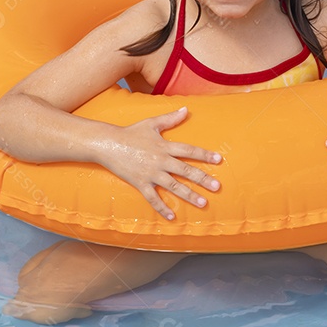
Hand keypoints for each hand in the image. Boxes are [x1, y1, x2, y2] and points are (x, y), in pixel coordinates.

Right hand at [98, 107, 221, 220]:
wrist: (108, 144)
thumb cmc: (131, 133)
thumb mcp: (152, 123)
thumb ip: (170, 118)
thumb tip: (186, 109)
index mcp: (165, 146)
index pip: (189, 150)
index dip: (204, 155)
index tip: (218, 160)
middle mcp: (160, 161)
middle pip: (185, 171)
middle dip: (202, 179)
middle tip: (217, 187)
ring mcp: (150, 174)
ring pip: (173, 186)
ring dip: (189, 195)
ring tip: (203, 203)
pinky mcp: (140, 183)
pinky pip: (153, 198)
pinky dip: (162, 208)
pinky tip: (172, 216)